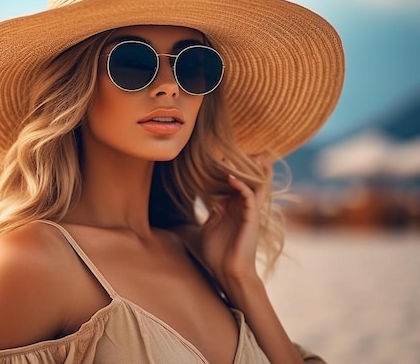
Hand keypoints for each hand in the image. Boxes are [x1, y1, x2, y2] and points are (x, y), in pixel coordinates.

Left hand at [200, 156, 272, 293]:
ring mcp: (247, 211)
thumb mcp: (199, 232)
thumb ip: (190, 222)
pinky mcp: (252, 218)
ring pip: (252, 183)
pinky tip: (230, 176)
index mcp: (228, 207)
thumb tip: (167, 222)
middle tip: (227, 146)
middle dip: (238, 162)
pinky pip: (249, 196)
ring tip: (241, 152)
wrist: (227, 272)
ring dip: (246, 169)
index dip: (218, 169)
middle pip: (242, 178)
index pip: (226, 182)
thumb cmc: (216, 255)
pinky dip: (241, 185)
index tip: (206, 155)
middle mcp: (239, 206)